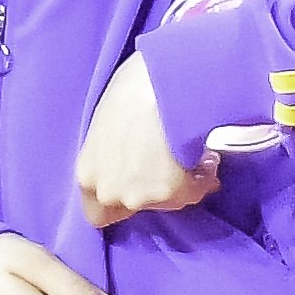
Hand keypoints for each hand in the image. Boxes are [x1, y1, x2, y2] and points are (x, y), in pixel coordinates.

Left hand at [76, 52, 219, 229]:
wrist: (162, 81)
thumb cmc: (132, 86)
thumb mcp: (107, 120)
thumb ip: (111, 151)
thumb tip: (130, 153)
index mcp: (87, 173)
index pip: (97, 213)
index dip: (118, 201)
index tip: (134, 182)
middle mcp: (110, 192)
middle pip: (135, 205)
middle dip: (150, 188)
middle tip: (166, 163)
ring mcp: (142, 196)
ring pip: (167, 200)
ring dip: (178, 182)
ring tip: (190, 154)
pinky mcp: (175, 192)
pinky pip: (193, 191)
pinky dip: (201, 177)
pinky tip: (206, 155)